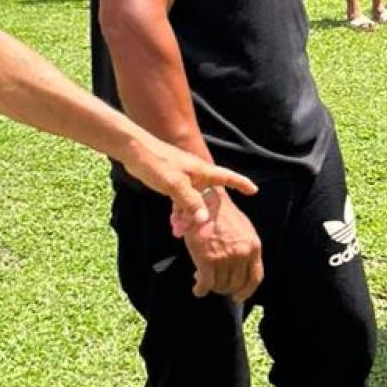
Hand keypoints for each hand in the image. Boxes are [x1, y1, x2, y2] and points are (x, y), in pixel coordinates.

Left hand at [115, 135, 257, 237]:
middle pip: (209, 198)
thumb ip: (190, 203)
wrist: (133, 150)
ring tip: (179, 232)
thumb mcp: (175, 185)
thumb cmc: (157, 162)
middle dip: (205, 217)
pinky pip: (181, 202)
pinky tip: (173, 224)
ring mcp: (184, 179)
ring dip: (188, 218)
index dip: (241, 184)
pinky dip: (179, 213)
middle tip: (202, 235)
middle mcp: (196, 175)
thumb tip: (204, 221)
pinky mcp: (171, 182)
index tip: (253, 190)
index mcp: (202, 171)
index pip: (228, 177)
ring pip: (193, 203)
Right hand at [181, 191, 263, 303]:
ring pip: (220, 285)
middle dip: (225, 288)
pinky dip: (200, 290)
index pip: (255, 278)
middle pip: (235, 284)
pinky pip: (205, 285)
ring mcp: (225, 258)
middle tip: (216, 285)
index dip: (246, 291)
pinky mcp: (207, 260)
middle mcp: (242, 255)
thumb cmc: (222, 213)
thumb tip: (240, 267)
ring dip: (212, 287)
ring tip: (204, 281)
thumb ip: (245, 248)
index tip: (239, 297)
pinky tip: (197, 289)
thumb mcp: (244, 229)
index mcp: (253, 247)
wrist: (205, 200)